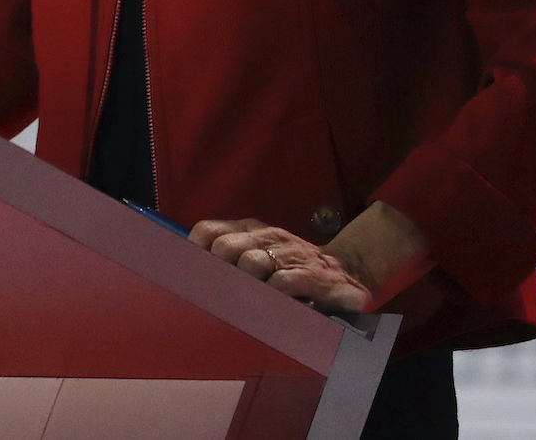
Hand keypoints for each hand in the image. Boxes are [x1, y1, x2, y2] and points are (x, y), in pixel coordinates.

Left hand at [191, 217, 372, 313]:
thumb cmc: (292, 268)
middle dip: (217, 272)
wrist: (348, 271)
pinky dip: (271, 295)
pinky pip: (282, 282)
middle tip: (215, 295)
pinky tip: (269, 306)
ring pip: (251, 262)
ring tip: (241, 302)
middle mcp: (269, 236)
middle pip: (225, 247)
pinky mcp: (313, 275)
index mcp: (251, 229)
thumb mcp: (261, 255)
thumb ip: (231, 260)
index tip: (187, 275)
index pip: (209, 231)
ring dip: (243, 285)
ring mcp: (292, 253)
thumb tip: (188, 272)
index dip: (193, 252)